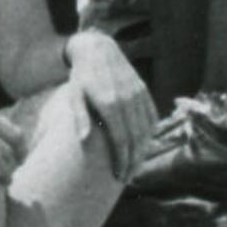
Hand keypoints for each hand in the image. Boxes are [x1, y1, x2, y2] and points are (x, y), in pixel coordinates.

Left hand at [65, 31, 155, 181]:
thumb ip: (80, 118)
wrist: (97, 49)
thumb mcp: (74, 96)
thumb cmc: (81, 77)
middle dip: (133, 161)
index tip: (119, 176)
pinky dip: (150, 133)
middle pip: (136, 139)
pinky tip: (144, 145)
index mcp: (109, 104)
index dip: (122, 160)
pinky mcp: (143, 90)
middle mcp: (127, 99)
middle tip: (127, 178)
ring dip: (143, 150)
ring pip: (147, 129)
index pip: (121, 140)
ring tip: (135, 166)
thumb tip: (84, 141)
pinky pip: (152, 116)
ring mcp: (138, 94)